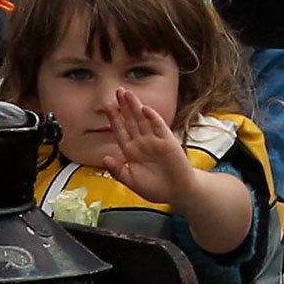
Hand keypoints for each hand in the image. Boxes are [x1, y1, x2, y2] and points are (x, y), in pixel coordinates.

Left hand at [99, 87, 197, 203]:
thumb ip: (118, 171)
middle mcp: (142, 142)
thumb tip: (105, 158)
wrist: (177, 193)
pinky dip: (153, 118)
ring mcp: (155, 140)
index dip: (114, 118)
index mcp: (131, 151)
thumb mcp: (132, 181)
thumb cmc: (155, 188)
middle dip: (124, 106)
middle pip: (131, 120)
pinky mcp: (168, 142)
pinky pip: (159, 127)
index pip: (120, 130)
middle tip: (118, 90)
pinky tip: (145, 109)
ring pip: (143, 120)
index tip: (108, 106)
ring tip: (128, 93)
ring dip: (136, 106)